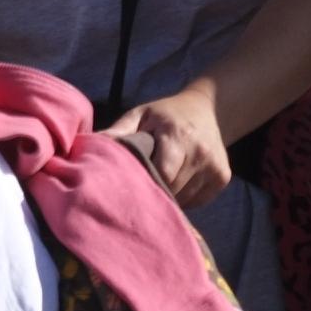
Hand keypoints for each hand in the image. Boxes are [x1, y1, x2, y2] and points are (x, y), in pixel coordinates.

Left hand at [101, 83, 230, 208]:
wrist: (206, 110)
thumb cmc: (164, 115)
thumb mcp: (140, 115)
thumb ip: (118, 132)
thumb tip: (88, 146)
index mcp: (176, 133)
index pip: (161, 172)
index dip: (145, 183)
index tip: (130, 188)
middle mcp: (199, 150)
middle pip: (173, 188)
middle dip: (155, 193)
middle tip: (139, 193)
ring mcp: (214, 165)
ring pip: (185, 198)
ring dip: (170, 198)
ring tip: (158, 186)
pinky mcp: (223, 177)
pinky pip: (198, 201)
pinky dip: (185, 199)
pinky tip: (177, 185)